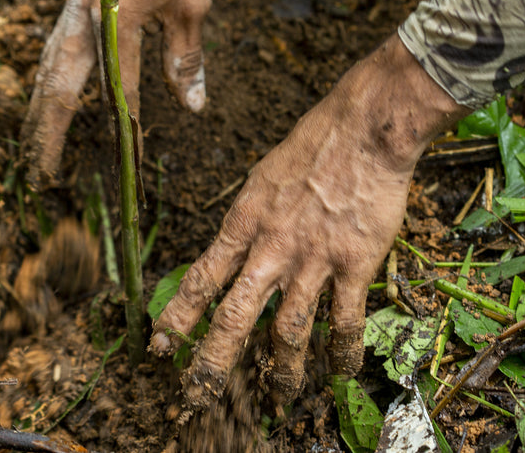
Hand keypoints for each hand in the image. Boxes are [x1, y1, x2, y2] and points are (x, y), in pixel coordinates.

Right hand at [20, 0, 211, 186]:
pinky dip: (46, 85)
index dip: (127, 133)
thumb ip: (186, 55)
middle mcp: (84, 18)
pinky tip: (46, 105)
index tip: (131, 168)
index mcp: (117, 19)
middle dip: (49, 133)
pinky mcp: (70, 5)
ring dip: (39, 113)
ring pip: (47, 70)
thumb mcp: (190, 1)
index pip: (122, 92)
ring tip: (33, 151)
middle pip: (59, 87)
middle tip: (41, 174)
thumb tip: (191, 108)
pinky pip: (52, 54)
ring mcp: (71, 10)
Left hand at [149, 34, 470, 416]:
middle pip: (234, 318)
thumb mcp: (260, 180)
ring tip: (280, 395)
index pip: (201, 280)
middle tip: (200, 395)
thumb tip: (231, 253)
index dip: (178, 319)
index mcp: (243, 224)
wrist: (364, 129)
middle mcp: (271, 248)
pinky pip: (344, 320)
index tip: (160, 348)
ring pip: (289, 331)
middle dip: (213, 362)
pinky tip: (340, 372)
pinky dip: (341, 352)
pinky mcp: (355, 264)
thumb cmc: (312, 147)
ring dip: (282, 371)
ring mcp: (313, 259)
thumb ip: (246, 222)